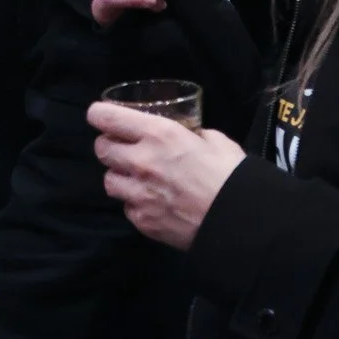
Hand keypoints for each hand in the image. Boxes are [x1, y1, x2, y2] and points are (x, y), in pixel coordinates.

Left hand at [89, 101, 245, 250]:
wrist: (240, 222)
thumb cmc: (231, 175)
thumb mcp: (214, 140)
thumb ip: (193, 134)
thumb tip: (188, 134)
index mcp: (157, 134)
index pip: (106, 118)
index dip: (99, 115)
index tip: (100, 116)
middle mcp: (140, 161)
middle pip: (101, 149)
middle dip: (109, 146)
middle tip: (123, 148)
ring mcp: (138, 194)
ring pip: (109, 181)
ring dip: (120, 177)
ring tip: (137, 178)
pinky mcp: (142, 221)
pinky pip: (127, 208)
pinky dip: (135, 204)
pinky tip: (152, 203)